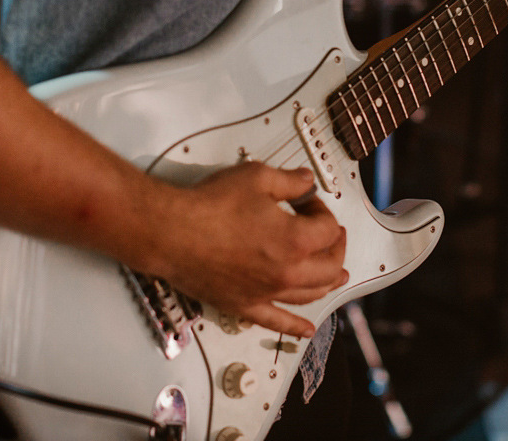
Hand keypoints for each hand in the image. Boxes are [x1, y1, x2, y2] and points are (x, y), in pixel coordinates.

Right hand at [155, 163, 346, 337]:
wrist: (170, 232)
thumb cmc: (210, 204)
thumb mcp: (256, 177)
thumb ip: (289, 180)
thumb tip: (307, 180)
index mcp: (295, 240)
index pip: (327, 229)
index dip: (323, 211)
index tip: (308, 202)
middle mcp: (287, 273)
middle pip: (330, 267)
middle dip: (336, 247)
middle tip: (332, 234)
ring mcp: (267, 293)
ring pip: (311, 295)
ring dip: (328, 283)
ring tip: (338, 275)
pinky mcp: (245, 306)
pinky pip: (276, 322)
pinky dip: (295, 328)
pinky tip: (306, 330)